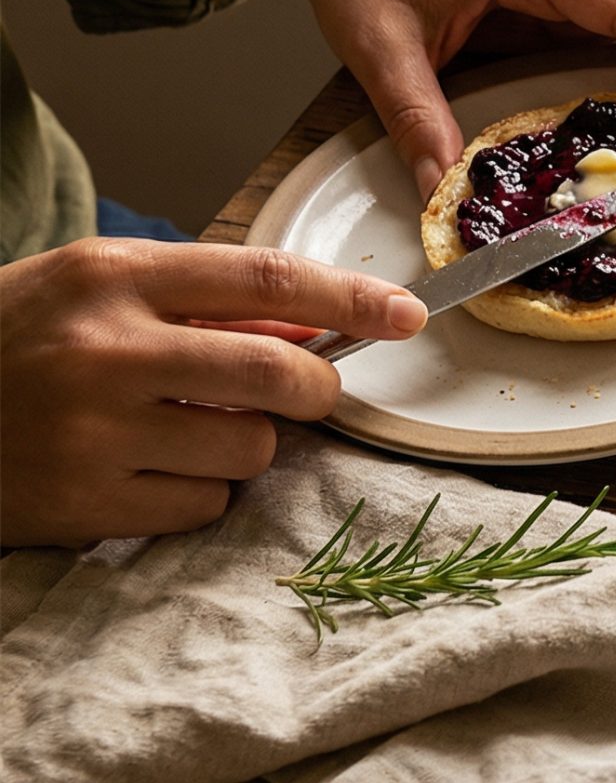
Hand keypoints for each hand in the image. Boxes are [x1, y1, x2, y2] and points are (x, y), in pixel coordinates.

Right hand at [0, 240, 427, 547]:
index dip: (352, 297)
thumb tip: (317, 326)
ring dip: (247, 446)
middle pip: (278, 372)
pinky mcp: (84, 503)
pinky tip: (143, 472)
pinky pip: (204, 506)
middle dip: (314, 388)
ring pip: (251, 449)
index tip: (408, 314)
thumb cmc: (14, 342)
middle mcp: (105, 350)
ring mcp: (93, 432)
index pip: (265, 278)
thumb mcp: (96, 290)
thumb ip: (203, 303)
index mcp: (112, 276)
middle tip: (304, 391)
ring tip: (183, 431)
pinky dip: (197, 494)